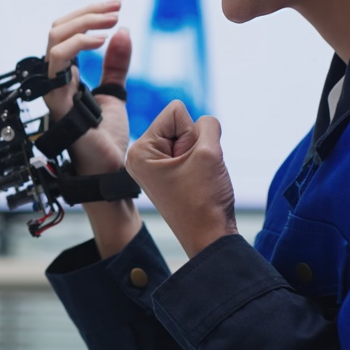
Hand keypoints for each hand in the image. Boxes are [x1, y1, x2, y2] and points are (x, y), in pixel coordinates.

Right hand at [43, 0, 130, 174]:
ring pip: (54, 40)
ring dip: (84, 23)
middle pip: (57, 30)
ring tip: (111, 22)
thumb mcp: (116, 92)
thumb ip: (116, 64)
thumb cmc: (107, 139)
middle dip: (87, 12)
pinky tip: (101, 41)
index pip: (66, 32)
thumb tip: (123, 31)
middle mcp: (56, 79)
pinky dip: (78, 44)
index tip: (117, 6)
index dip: (89, 14)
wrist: (109, 169)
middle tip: (116, 8)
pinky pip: (57, 63)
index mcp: (66, 75)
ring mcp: (54, 89)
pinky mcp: (58, 100)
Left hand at [126, 100, 237, 256]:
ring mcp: (154, 166)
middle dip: (196, 144)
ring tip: (196, 179)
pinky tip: (198, 182)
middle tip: (194, 174)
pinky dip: (201, 163)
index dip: (192, 134)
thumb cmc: (204, 200)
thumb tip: (205, 122)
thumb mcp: (209, 152)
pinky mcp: (168, 173)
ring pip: (189, 138)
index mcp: (140, 150)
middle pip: (181, 123)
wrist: (210, 238)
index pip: (176, 111)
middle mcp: (141, 156)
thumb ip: (208, 124)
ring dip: (201, 154)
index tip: (189, 164)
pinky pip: (191, 152)